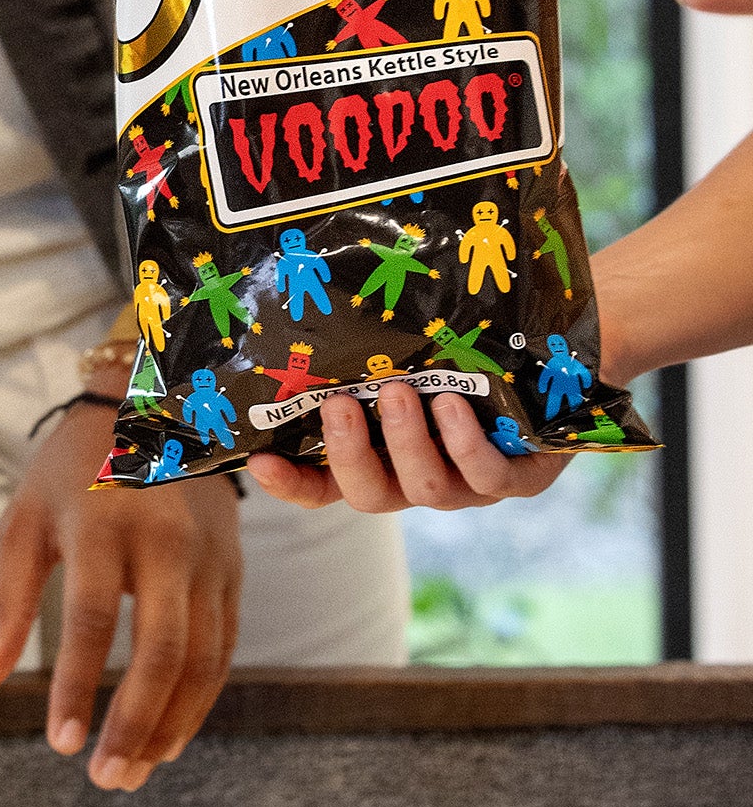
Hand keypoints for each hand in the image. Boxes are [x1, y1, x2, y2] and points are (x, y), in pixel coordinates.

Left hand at [0, 399, 238, 791]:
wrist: (156, 407)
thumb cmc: (71, 469)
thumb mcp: (24, 516)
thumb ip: (6, 599)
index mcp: (101, 523)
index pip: (92, 623)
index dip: (77, 690)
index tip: (61, 745)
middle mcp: (164, 542)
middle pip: (161, 653)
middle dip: (134, 725)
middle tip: (106, 779)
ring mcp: (207, 558)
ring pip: (202, 661)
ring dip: (171, 726)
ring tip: (135, 771)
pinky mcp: (233, 571)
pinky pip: (224, 650)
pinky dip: (200, 701)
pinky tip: (171, 734)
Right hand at [245, 378, 570, 512]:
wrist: (546, 359)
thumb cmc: (457, 351)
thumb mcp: (401, 354)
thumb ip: (358, 352)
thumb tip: (296, 311)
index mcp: (379, 457)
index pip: (322, 485)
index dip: (291, 483)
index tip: (260, 459)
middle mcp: (415, 477)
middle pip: (368, 496)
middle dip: (349, 454)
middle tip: (340, 405)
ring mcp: (466, 485)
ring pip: (426, 488)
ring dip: (406, 442)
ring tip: (400, 391)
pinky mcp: (519, 478)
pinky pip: (487, 477)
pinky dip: (464, 443)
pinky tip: (452, 406)